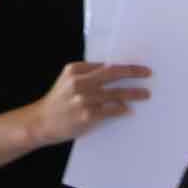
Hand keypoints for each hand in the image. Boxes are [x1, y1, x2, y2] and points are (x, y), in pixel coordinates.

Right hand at [25, 61, 152, 145]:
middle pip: (113, 73)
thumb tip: (113, 74)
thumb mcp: (67, 82)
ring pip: (116, 93)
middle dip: (132, 72)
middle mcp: (79, 82)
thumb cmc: (57, 102)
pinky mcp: (87, 115)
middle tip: (147, 73)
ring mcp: (84, 99)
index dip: (123, 66)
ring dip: (133, 93)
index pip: (105, 65)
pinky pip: (111, 110)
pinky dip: (122, 109)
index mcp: (75, 70)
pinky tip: (129, 109)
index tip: (137, 67)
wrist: (40, 122)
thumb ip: (86, 76)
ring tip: (145, 94)